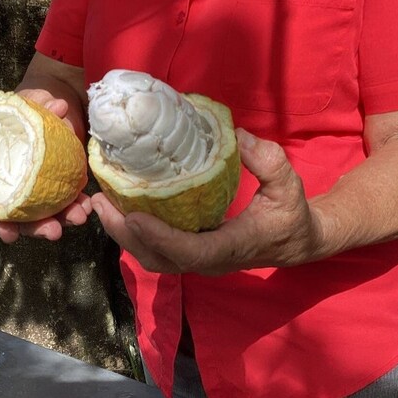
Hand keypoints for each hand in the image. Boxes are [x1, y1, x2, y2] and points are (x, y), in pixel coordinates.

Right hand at [0, 88, 92, 243]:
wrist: (59, 95)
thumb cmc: (36, 98)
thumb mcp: (33, 97)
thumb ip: (38, 103)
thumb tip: (58, 108)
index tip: (9, 235)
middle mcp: (16, 182)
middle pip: (21, 216)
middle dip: (37, 228)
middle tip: (54, 231)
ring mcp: (39, 185)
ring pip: (46, 213)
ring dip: (62, 219)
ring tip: (79, 216)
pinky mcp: (60, 182)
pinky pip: (66, 200)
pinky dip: (75, 205)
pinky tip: (87, 205)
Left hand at [91, 129, 325, 275]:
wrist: (297, 242)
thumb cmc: (291, 213)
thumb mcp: (289, 184)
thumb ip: (268, 161)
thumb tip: (238, 136)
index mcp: (232, 247)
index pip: (191, 251)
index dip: (160, 237)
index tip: (133, 217)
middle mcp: (210, 261)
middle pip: (159, 259)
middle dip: (126, 236)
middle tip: (100, 204)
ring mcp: (199, 262)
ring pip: (153, 259)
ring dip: (124, 236)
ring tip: (101, 205)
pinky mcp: (192, 255)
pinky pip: (157, 252)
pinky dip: (134, 235)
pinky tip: (119, 209)